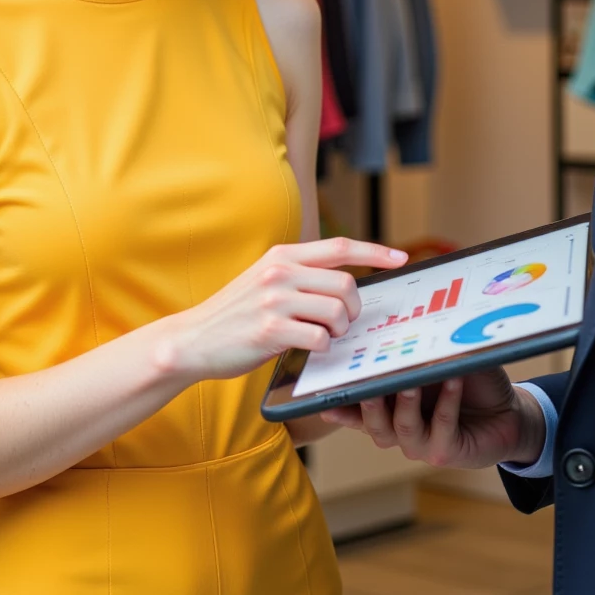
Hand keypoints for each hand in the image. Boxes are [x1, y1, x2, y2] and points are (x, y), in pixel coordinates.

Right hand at [168, 237, 407, 383]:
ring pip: (336, 313)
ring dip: (339, 331)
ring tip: (324, 337)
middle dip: (354, 310)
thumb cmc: (236, 314)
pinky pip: (319, 339)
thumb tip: (346, 286)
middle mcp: (280, 272)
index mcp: (283, 255)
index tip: (401, 257)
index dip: (376, 251)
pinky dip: (322, 347)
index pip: (340, 246)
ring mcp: (274, 300)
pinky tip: (308, 348)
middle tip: (343, 323)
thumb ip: (300, 276)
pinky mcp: (270, 330)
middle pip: (346, 285)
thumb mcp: (266, 281)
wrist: (193, 339)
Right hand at [319, 365, 546, 470]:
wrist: (508, 413)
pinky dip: (446, 403)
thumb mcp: (439, 361)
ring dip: (404, 402)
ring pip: (400, 428)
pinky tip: (452, 380)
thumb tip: (403, 318)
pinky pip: (441, 428)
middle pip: (371, 421)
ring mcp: (420, 444)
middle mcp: (399, 429)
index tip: (321, 385)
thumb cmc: (469, 382)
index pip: (356, 406)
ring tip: (410, 379)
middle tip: (366, 377)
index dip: (338, 399)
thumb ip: (418, 350)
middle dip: (365, 400)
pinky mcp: (446, 452)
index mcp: (389, 408)